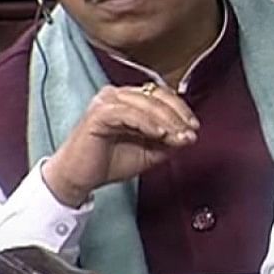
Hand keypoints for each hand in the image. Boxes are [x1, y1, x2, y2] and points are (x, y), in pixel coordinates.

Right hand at [41, 83, 198, 207]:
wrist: (78, 178)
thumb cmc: (109, 162)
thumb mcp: (150, 152)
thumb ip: (169, 141)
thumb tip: (190, 135)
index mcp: (129, 99)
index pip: (162, 95)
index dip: (181, 109)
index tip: (195, 128)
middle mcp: (117, 95)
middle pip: (157, 96)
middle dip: (178, 115)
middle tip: (190, 133)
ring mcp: (107, 102)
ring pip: (146, 103)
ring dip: (167, 120)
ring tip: (178, 137)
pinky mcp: (98, 114)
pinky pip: (129, 113)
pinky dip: (147, 123)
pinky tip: (159, 134)